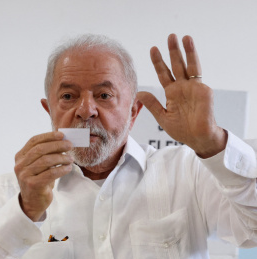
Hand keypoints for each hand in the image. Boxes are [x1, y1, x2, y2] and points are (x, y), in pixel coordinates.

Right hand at [14, 132, 73, 220]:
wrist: (33, 202)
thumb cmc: (40, 179)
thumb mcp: (41, 165)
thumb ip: (48, 153)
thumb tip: (64, 141)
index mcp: (20, 156)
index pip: (34, 141)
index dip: (48, 136)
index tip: (62, 135)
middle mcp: (20, 165)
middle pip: (40, 149)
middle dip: (57, 145)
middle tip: (70, 145)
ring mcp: (24, 175)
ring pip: (46, 161)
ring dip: (61, 158)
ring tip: (71, 158)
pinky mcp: (32, 185)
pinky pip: (50, 173)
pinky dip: (62, 169)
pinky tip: (68, 168)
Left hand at [137, 34, 226, 157]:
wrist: (196, 138)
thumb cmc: (181, 129)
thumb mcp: (162, 116)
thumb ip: (152, 104)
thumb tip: (139, 92)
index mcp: (172, 93)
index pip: (164, 74)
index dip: (159, 62)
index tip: (153, 49)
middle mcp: (183, 88)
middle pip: (177, 65)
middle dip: (173, 51)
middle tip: (170, 36)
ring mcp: (194, 88)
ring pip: (190, 66)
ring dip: (187, 51)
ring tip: (184, 37)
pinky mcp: (203, 91)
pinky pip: (198, 76)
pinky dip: (195, 62)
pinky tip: (190, 52)